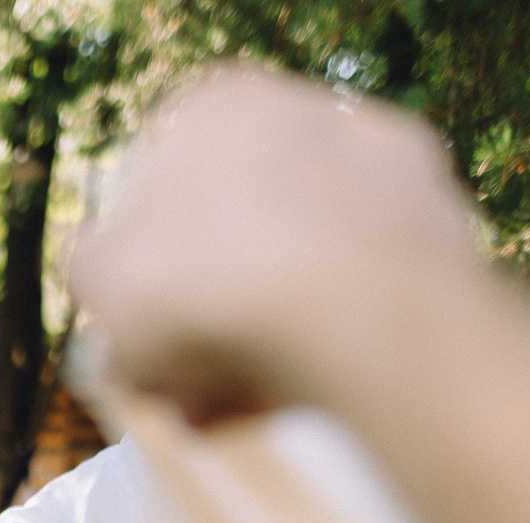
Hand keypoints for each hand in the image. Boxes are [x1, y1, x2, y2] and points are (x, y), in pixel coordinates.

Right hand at [65, 68, 485, 426]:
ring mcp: (376, 156)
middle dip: (208, 313)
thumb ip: (90, 270)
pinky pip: (366, 280)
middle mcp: (299, 108)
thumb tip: (106, 277)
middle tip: (190, 386)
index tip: (141, 337)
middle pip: (235, 229)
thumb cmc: (204, 292)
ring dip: (268, 333)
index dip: (140, 273)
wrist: (360, 316)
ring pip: (301, 259)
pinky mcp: (438, 212)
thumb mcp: (98, 287)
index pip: (157, 188)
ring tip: (243, 409)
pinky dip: (338, 331)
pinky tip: (309, 394)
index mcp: (208, 106)